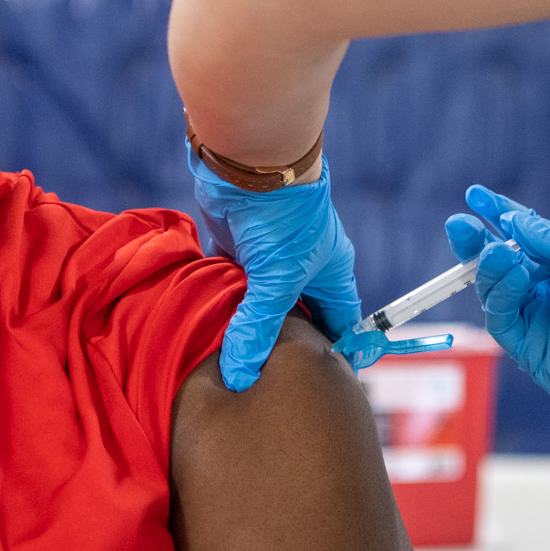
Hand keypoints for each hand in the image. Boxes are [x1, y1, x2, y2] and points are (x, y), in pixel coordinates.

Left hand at [189, 147, 360, 391]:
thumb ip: (259, 327)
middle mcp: (304, 268)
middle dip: (286, 346)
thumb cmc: (283, 219)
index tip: (324, 386)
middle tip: (270, 386)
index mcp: (331, 274)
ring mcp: (269, 258)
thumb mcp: (277, 279)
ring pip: (260, 303)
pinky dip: (222, 305)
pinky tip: (208, 331)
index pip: (341, 323)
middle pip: (298, 317)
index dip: (336, 353)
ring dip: (250, 325)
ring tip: (237, 365)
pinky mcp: (237, 249)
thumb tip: (240, 376)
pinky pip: (231, 287)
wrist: (250, 164)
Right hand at [446, 185, 549, 433]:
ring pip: (495, 290)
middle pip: (500, 262)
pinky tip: (513, 271)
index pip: (527, 236)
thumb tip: (518, 221)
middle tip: (459, 224)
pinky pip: (502, 318)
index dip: (500, 215)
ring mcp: (539, 320)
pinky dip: (500, 293)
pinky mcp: (532, 349)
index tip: (476, 196)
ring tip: (498, 251)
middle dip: (477, 242)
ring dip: (489, 266)